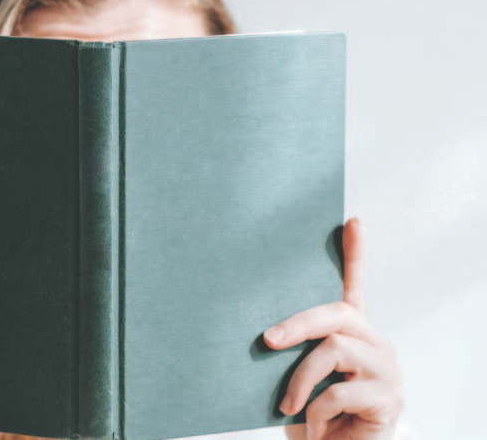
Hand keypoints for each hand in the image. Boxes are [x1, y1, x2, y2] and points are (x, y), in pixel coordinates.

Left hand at [264, 218, 403, 439]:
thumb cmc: (311, 414)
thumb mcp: (295, 377)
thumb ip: (287, 351)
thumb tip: (249, 328)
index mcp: (353, 334)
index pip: (354, 286)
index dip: (354, 255)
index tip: (350, 221)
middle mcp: (376, 343)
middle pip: (336, 314)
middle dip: (296, 324)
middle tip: (266, 340)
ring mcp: (387, 369)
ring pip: (333, 350)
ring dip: (301, 379)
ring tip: (286, 406)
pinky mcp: (390, 398)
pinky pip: (339, 393)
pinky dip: (315, 411)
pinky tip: (312, 426)